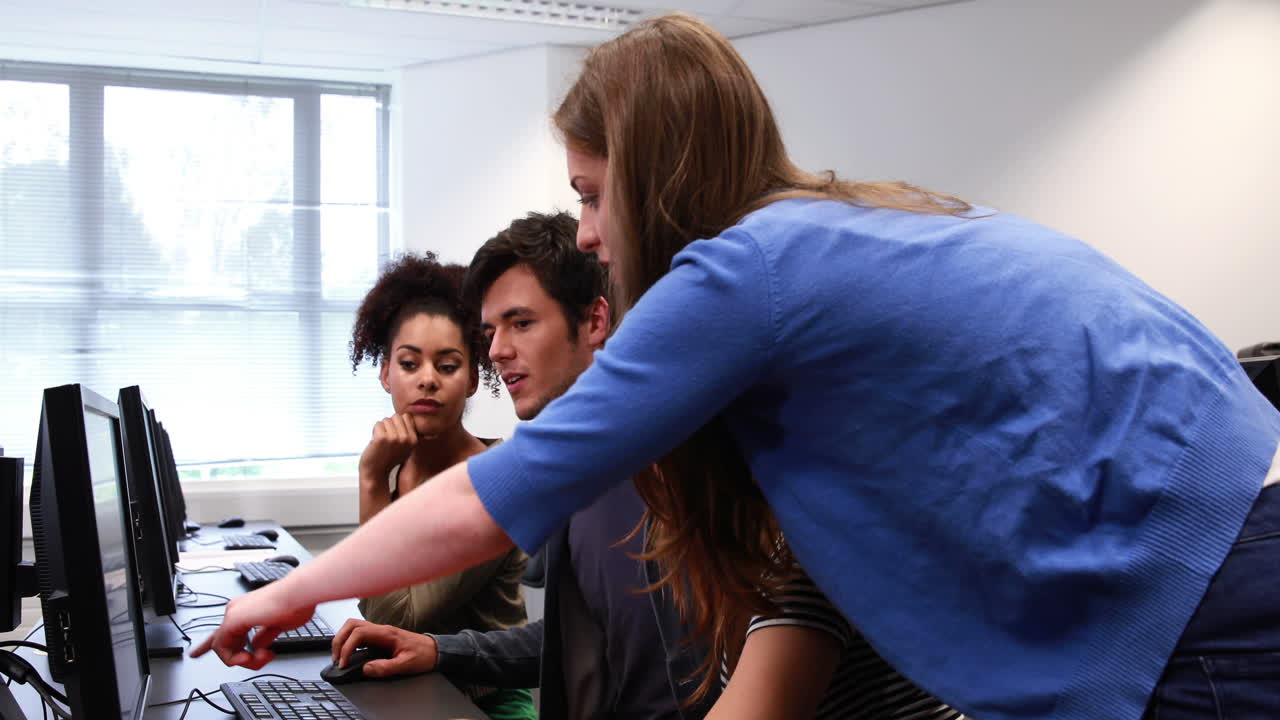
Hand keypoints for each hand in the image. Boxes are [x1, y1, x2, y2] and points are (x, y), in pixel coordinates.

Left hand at [189, 584, 315, 668]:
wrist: (299, 594)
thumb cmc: (296, 604)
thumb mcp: (279, 625)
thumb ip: (265, 636)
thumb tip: (256, 645)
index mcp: (247, 609)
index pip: (223, 631)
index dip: (207, 645)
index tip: (195, 654)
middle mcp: (236, 610)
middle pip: (224, 645)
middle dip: (240, 660)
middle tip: (263, 660)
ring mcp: (233, 614)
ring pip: (222, 649)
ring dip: (242, 661)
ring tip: (262, 657)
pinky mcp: (232, 620)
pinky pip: (222, 648)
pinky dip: (235, 658)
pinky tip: (250, 657)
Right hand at [331, 618, 437, 677]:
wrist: (435, 650)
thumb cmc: (424, 655)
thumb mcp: (406, 664)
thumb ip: (386, 667)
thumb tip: (366, 668)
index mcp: (387, 633)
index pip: (359, 632)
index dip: (347, 647)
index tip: (343, 662)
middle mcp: (381, 629)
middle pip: (352, 625)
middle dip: (339, 640)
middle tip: (336, 657)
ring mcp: (380, 632)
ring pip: (353, 626)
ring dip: (342, 639)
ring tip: (339, 655)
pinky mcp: (379, 636)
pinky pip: (359, 633)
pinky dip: (349, 641)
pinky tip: (349, 653)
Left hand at [359, 414, 418, 477]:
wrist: (375, 472)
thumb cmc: (388, 458)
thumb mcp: (405, 447)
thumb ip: (409, 433)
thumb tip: (408, 416)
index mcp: (413, 440)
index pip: (406, 417)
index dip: (398, 424)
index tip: (394, 436)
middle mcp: (406, 438)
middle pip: (396, 416)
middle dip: (389, 425)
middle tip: (386, 439)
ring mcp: (394, 438)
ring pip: (386, 420)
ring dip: (381, 429)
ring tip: (381, 442)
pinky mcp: (382, 438)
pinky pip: (378, 424)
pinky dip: (374, 431)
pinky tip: (375, 442)